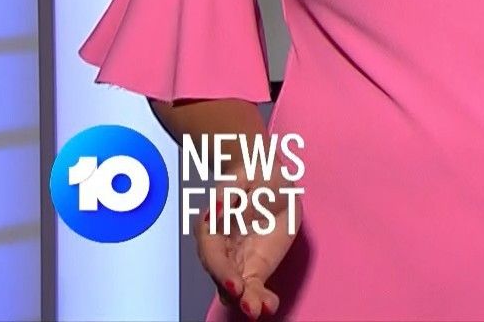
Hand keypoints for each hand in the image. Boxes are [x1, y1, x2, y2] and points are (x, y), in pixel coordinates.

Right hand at [192, 177, 300, 318]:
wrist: (271, 179)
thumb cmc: (257, 174)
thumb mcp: (250, 176)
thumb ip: (233, 196)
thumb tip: (221, 214)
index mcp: (212, 225)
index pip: (212, 255)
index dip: (222, 272)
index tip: (237, 284)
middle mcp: (220, 248)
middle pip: (222, 276)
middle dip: (235, 293)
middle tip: (251, 306)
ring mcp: (236, 259)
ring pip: (236, 287)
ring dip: (247, 300)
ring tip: (261, 310)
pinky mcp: (254, 265)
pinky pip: (254, 285)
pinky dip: (260, 297)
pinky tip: (270, 305)